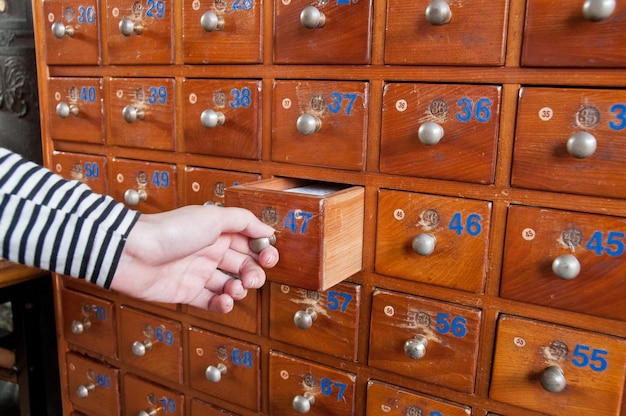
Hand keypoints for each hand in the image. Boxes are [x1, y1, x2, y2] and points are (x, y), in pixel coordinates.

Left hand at [110, 205, 278, 311]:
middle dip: (254, 273)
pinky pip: (212, 302)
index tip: (268, 258)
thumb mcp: (213, 217)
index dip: (262, 251)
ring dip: (240, 289)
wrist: (133, 253)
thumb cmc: (171, 230)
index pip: (249, 242)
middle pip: (243, 265)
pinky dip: (223, 304)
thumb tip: (268, 230)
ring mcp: (198, 273)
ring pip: (231, 284)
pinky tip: (224, 301)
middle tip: (251, 278)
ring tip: (235, 289)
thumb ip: (244, 221)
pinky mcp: (187, 293)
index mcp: (218, 232)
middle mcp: (210, 251)